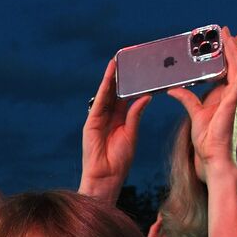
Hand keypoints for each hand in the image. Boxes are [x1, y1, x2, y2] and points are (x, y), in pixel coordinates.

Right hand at [79, 58, 150, 201]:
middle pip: (114, 93)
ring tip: (116, 61)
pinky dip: (104, 88)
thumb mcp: (131, 134)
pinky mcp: (91, 121)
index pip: (125, 97)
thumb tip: (145, 97)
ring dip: (110, 78)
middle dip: (118, 77)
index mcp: (120, 120)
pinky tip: (109, 76)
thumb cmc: (119, 161)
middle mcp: (108, 117)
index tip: (136, 69)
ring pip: (106, 94)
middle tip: (124, 58)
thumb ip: (135, 115)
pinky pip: (99, 101)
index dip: (129, 83)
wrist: (107, 177)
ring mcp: (98, 118)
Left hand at [166, 25, 236, 186]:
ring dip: (235, 51)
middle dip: (231, 47)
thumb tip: (173, 89)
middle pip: (234, 66)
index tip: (224, 41)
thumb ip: (187, 99)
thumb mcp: (194, 113)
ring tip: (232, 35)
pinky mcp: (232, 104)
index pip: (227, 71)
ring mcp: (234, 99)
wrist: (213, 157)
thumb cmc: (208, 140)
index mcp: (225, 97)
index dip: (226, 55)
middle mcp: (233, 96)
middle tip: (227, 31)